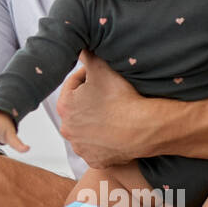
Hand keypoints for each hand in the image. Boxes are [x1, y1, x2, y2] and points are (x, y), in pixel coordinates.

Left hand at [55, 51, 153, 167]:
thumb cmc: (121, 98)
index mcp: (64, 106)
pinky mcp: (95, 160)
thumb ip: (87, 54)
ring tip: (113, 111)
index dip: (88, 76)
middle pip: (78, 107)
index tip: (101, 74)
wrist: (142, 128)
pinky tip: (115, 130)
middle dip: (90, 98)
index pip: (73, 84)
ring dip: (96, 119)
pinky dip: (104, 139)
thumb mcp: (102, 68)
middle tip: (107, 92)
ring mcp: (81, 147)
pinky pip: (98, 147)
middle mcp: (68, 129)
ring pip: (87, 128)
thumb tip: (79, 45)